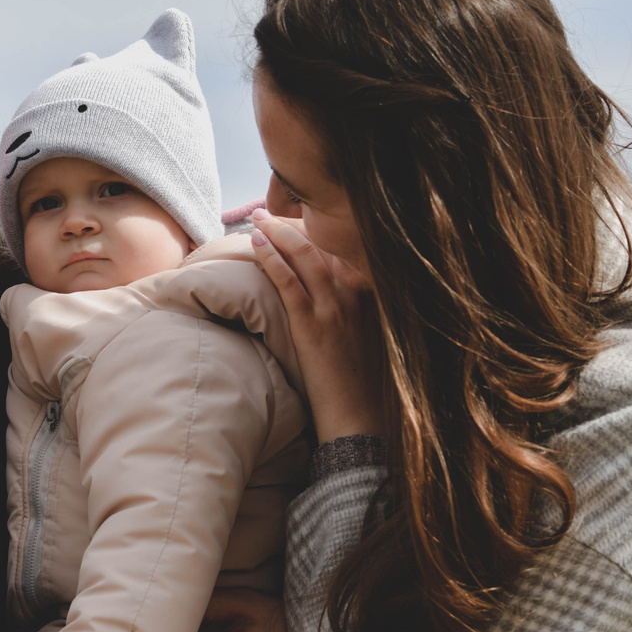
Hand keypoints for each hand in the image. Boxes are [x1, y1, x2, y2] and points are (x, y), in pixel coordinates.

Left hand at [248, 211, 385, 442]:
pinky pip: (289, 282)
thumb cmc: (366, 387)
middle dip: (294, 222)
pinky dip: (272, 259)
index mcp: (374, 296)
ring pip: (304, 255)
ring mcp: (335, 309)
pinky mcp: (313, 326)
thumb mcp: (375, 340)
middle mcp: (358, 294)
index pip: (343, 248)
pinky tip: (256, 244)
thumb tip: (340, 298)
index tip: (299, 219)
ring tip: (257, 218)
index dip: (318, 230)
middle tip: (269, 210)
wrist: (362, 421)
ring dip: (277, 232)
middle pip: (324, 244)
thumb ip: (362, 312)